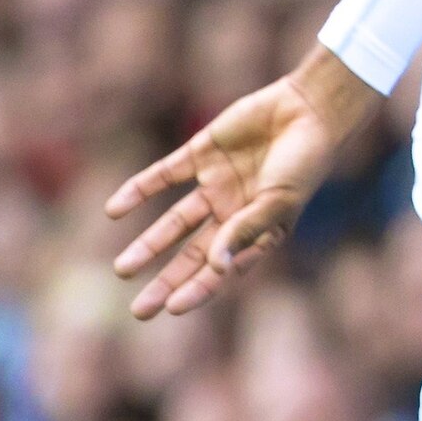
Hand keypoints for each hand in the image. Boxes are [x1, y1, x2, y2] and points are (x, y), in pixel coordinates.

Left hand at [106, 46, 382, 318]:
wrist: (307, 109)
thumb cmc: (304, 162)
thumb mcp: (278, 202)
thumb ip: (245, 231)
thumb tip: (214, 266)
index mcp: (259, 231)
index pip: (224, 269)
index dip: (199, 289)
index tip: (173, 309)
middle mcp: (234, 213)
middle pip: (193, 254)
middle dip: (167, 281)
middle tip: (139, 311)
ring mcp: (216, 184)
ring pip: (174, 222)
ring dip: (148, 246)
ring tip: (123, 271)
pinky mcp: (201, 154)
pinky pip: (163, 176)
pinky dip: (138, 191)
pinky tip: (114, 210)